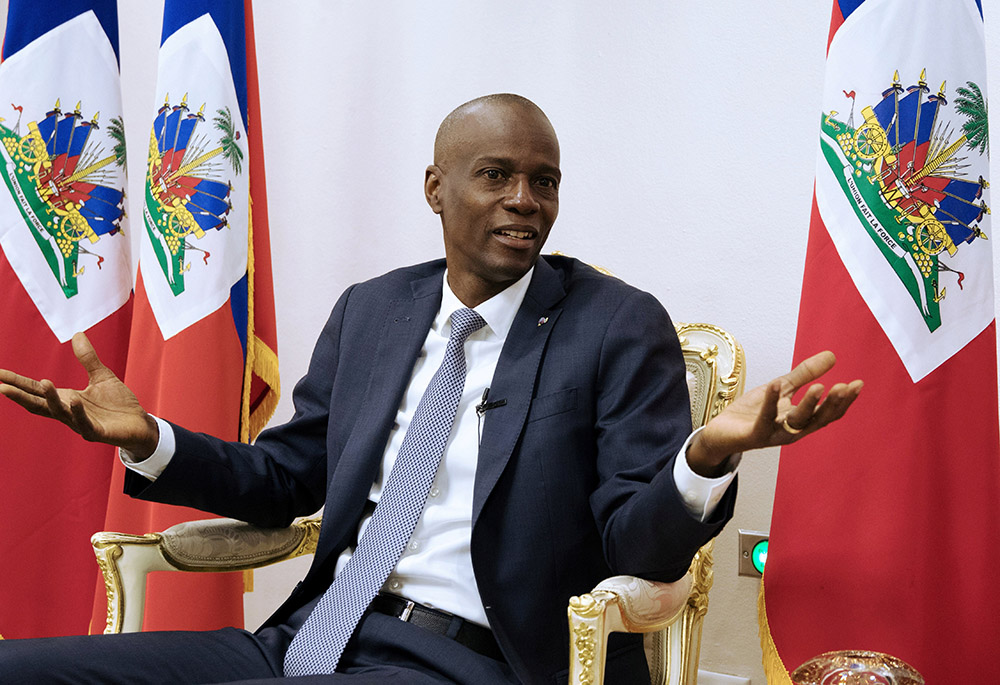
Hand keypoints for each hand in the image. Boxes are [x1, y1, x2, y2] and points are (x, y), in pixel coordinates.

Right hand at [0, 332, 157, 457]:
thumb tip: (76, 334)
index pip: (35, 390)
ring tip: (44, 382)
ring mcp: (80, 424)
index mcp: (65, 398)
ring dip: (51, 398)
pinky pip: (84, 423)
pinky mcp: (97, 432)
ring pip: (60, 412)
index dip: (16, 383)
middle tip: (1, 387)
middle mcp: (68, 412)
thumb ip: (88, 358)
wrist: (139, 425)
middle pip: (39, 404)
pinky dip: (78, 412)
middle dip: (20, 395)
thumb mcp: (102, 376)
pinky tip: (74, 401)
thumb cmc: (117, 404)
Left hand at [686, 351, 862, 476]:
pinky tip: (776, 385)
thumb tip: (832, 356)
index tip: (858, 384)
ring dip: (808, 405)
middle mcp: (791, 430)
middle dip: (833, 404)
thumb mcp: (781, 388)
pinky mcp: (754, 434)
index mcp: (800, 420)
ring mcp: (774, 434)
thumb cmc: (751, 412)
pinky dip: (770, 401)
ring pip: (796, 421)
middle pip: (817, 419)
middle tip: (846, 387)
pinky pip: (764, 418)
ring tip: (819, 387)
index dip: (844, 400)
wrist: (720, 432)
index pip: (827, 412)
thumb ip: (804, 374)